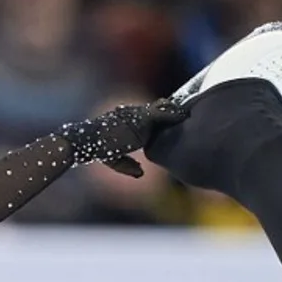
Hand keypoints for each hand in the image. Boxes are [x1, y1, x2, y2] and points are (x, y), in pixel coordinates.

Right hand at [61, 99, 187, 178]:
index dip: (163, 117)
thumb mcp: (114, 159)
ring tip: (191, 115)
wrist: (90, 141)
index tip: (176, 122)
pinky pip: (164, 114)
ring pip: (163, 107)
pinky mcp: (143, 118)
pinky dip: (175, 115)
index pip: (149, 114)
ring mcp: (139, 114)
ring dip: (176, 111)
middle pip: (159, 107)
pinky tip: (186, 116)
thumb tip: (141, 173)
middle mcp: (134, 113)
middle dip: (172, 111)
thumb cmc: (98, 149)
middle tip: (188, 115)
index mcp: (128, 119)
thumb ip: (128, 165)